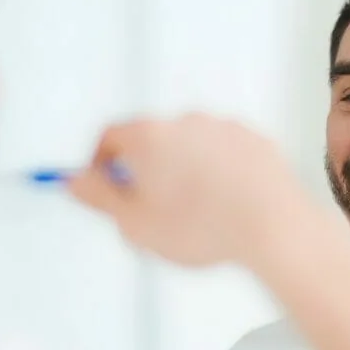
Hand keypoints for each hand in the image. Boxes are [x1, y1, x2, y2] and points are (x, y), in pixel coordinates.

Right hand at [69, 113, 309, 267]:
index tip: (104, 186)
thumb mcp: (134, 224)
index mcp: (150, 135)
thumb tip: (76, 180)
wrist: (274, 227)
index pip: (109, 136)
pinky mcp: (256, 140)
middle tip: (152, 210)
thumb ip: (97, 197)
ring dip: (185, 172)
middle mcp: (187, 121)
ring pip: (191, 148)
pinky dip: (220, 173)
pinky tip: (225, 205)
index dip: (99, 163)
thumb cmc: (206, 228)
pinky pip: (225, 154)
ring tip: (197, 215)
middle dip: (146, 171)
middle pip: (152, 141)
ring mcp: (225, 128)